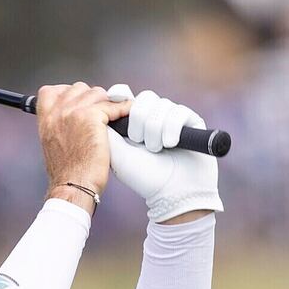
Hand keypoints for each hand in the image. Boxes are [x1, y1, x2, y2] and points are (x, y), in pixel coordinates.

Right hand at [35, 81, 125, 209]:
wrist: (73, 187)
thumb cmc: (68, 173)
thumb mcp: (53, 144)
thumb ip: (59, 126)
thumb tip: (75, 116)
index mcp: (45, 118)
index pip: (51, 91)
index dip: (69, 93)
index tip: (80, 104)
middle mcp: (57, 112)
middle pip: (79, 88)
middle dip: (92, 99)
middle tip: (100, 116)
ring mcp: (73, 112)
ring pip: (97, 93)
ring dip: (107, 105)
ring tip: (112, 120)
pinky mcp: (91, 117)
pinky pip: (113, 105)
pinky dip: (123, 109)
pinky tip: (126, 115)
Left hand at [105, 86, 222, 222]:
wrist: (172, 194)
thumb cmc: (143, 177)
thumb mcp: (116, 153)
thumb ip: (104, 128)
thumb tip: (96, 105)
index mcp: (135, 123)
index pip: (128, 96)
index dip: (120, 94)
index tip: (113, 97)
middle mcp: (155, 117)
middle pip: (145, 98)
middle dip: (139, 119)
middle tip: (138, 141)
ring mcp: (174, 118)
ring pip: (162, 105)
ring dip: (155, 129)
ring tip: (156, 149)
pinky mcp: (192, 121)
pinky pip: (179, 112)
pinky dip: (171, 129)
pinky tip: (170, 144)